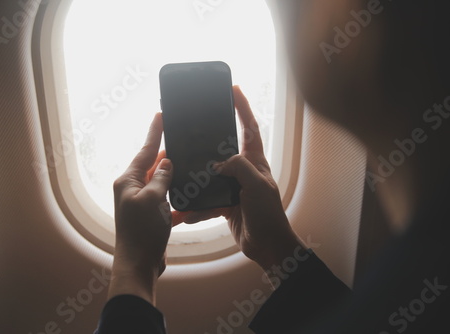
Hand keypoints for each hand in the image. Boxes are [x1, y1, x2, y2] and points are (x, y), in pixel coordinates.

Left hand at [108, 113, 172, 303]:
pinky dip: (177, 195)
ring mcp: (142, 202)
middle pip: (152, 164)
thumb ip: (160, 178)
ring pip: (161, 181)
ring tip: (188, 163)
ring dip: (174, 175)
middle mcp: (132, 188)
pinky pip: (166, 198)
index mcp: (128, 181)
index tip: (160, 115)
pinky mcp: (151, 214)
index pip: (145, 150)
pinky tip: (189, 193)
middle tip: (182, 139)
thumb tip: (166, 162)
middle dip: (167, 154)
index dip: (155, 132)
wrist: (138, 264)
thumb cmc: (141, 232)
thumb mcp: (152, 200)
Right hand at [182, 86, 306, 270]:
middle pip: (224, 149)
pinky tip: (184, 214)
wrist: (267, 245)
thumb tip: (219, 162)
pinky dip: (197, 209)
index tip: (233, 89)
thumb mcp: (256, 185)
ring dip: (197, 182)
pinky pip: (207, 202)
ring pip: (211, 178)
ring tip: (180, 179)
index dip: (243, 107)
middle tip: (192, 132)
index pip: (250, 128)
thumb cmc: (268, 214)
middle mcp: (244, 171)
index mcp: (255, 161)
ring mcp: (234, 187)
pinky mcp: (226, 204)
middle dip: (209, 141)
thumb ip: (239, 167)